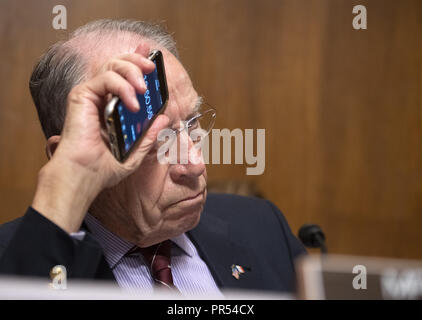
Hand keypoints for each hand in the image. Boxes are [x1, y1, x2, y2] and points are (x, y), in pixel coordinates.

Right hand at [32, 43, 169, 232]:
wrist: (85, 176)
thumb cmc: (103, 168)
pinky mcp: (82, 95)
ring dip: (132, 72)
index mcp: (111, 107)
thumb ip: (149, 135)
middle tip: (152, 68)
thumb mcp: (135, 152)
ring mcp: (90, 95)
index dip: (136, 63)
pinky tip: (133, 105)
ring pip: (112, 66)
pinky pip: (106, 79)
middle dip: (137, 61)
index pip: (124, 76)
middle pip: (118, 64)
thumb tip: (164, 117)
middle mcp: (100, 98)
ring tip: (144, 89)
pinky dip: (123, 87)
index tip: (152, 59)